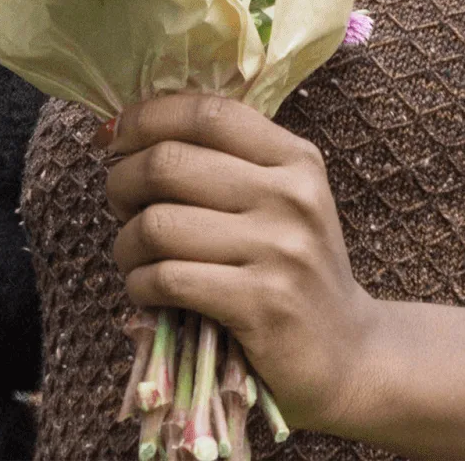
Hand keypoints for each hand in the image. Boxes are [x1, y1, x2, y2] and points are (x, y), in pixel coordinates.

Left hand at [102, 91, 379, 432]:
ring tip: (134, 256)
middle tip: (120, 204)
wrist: (347, 351)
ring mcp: (279, 249)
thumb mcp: (285, 198)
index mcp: (296, 158)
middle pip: (169, 162)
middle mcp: (291, 195)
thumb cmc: (297, 267)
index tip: (117, 135)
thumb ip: (229, 161)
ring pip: (158, 224)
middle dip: (122, 181)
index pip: (209, 113)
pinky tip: (149, 289)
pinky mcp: (261, 304)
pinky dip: (140, 284)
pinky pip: (167, 279)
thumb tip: (133, 130)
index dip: (149, 116)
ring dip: (126, 243)